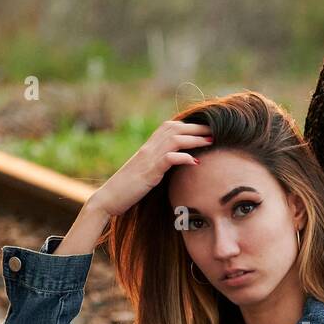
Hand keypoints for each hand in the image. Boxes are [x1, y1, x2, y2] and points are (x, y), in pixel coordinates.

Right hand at [55, 121, 213, 256]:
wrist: (108, 198)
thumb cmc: (127, 188)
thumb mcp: (145, 172)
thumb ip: (158, 164)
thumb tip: (175, 163)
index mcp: (148, 147)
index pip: (170, 127)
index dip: (189, 125)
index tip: (205, 128)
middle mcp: (148, 148)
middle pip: (175, 129)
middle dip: (197, 128)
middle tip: (215, 130)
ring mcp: (148, 159)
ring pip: (174, 140)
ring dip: (194, 139)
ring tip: (211, 141)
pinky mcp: (148, 172)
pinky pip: (168, 159)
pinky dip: (183, 157)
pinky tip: (195, 161)